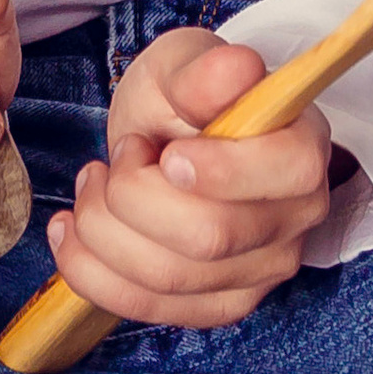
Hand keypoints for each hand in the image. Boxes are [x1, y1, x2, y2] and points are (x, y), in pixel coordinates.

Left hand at [48, 30, 332, 331]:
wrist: (167, 141)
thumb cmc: (183, 100)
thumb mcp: (185, 65)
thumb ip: (206, 71)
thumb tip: (238, 67)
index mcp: (303, 147)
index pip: (289, 173)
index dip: (222, 169)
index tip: (168, 152)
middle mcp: (296, 219)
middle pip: (210, 236)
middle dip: (135, 194)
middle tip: (121, 152)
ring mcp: (261, 272)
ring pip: (168, 277)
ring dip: (102, 228)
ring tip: (92, 181)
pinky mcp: (217, 306)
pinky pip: (146, 308)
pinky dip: (90, 270)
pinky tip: (69, 231)